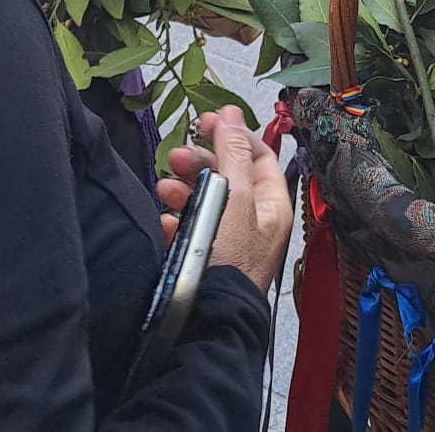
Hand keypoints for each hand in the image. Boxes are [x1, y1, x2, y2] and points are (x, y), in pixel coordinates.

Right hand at [156, 106, 293, 292]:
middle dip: (199, 162)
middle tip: (175, 155)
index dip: (233, 135)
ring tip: (164, 188)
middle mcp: (254, 221)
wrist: (207, 320)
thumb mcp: (235, 199)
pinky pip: (189, 227)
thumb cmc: (229, 260)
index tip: (205, 121)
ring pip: (205, 199)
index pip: (258, 155)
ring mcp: (228, 240)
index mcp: (271, 205)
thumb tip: (232, 114)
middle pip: (228, 175)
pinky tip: (165, 220)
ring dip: (182, 187)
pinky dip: (175, 219)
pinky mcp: (204, 256)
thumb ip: (233, 154)